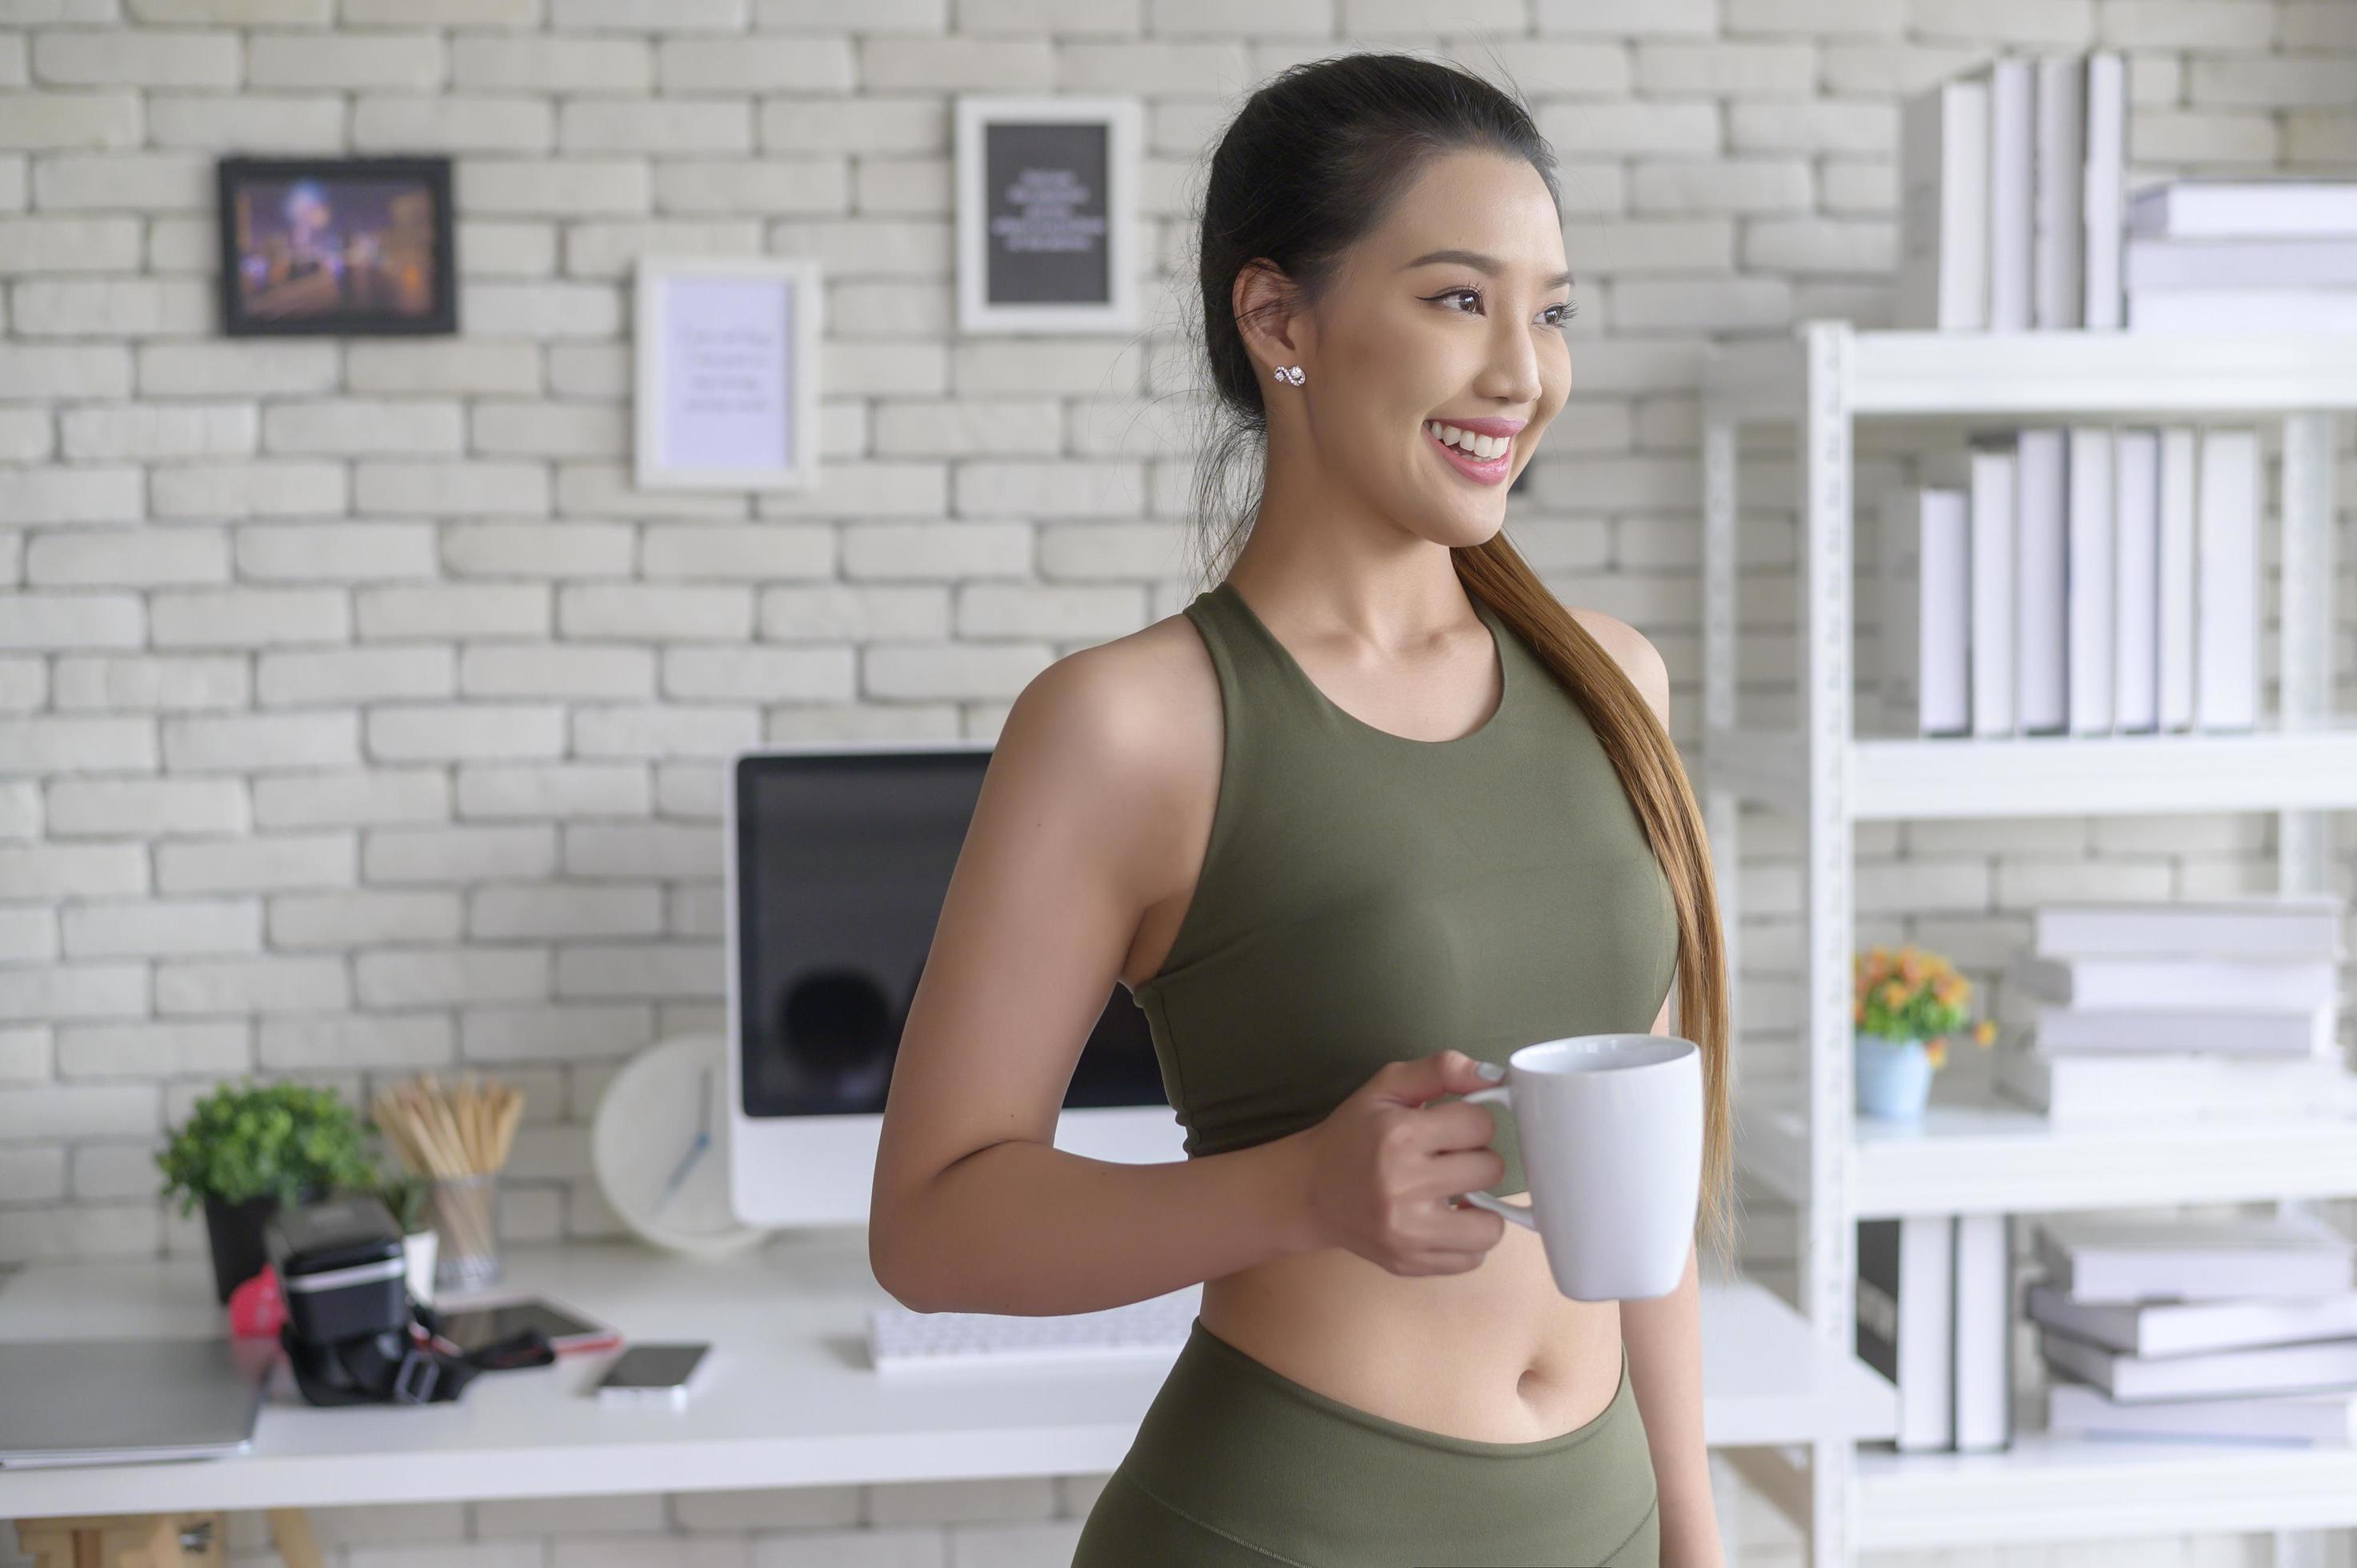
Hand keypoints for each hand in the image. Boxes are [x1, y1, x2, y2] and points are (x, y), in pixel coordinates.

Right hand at [1290, 1050, 1510, 1275]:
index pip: (1481, 1124)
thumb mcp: (1386, 1087)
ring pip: (1490, 1226)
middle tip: (1447, 1159)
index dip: (1471, 1121)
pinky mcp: (1409, 1263)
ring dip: (1480, 1207)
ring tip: (1454, 1194)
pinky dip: (1465, 1239)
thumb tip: (1494, 1076)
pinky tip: (1443, 1221)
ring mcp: (1407, 1233)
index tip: (1450, 1127)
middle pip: (1491, 1169)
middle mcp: (1403, 1186)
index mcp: (1399, 1136)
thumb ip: (1440, 1069)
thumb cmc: (1352, 1134)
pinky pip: (1473, 1258)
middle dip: (1475, 1159)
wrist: (1309, 1191)